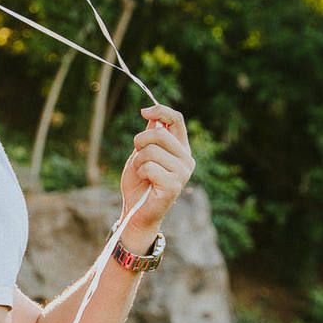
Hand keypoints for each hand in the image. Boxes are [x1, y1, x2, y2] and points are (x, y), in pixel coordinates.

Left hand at [118, 104, 194, 244]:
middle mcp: (186, 159)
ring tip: (141, 173)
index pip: (177, 120)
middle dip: (139, 141)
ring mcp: (183, 173)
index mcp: (181, 149)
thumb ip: (150, 137)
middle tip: (137, 156)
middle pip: (160, 133)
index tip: (144, 112)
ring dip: (138, 161)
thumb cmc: (139, 183)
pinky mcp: (174, 185)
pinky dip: (140, 172)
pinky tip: (145, 182)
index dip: (161, 111)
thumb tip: (152, 116)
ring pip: (151, 151)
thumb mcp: (141, 154)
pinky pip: (149, 167)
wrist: (136, 211)